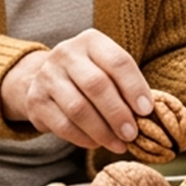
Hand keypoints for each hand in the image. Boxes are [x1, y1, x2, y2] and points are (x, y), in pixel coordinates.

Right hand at [0, 29, 153, 151]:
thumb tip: (150, 117)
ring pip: (78, 108)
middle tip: (133, 134)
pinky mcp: (36, 100)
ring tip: (118, 144)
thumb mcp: (108, 70)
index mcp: (91, 41)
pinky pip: (63, 124)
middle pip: (96, 85)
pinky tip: (96, 143)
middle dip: (118, 113)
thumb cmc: (89, 76)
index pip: (117, 61)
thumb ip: (127, 87)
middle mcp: (66, 53)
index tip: (146, 110)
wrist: (46, 79)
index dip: (134, 87)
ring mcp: (47, 76)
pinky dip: (83, 138)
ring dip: (102, 131)